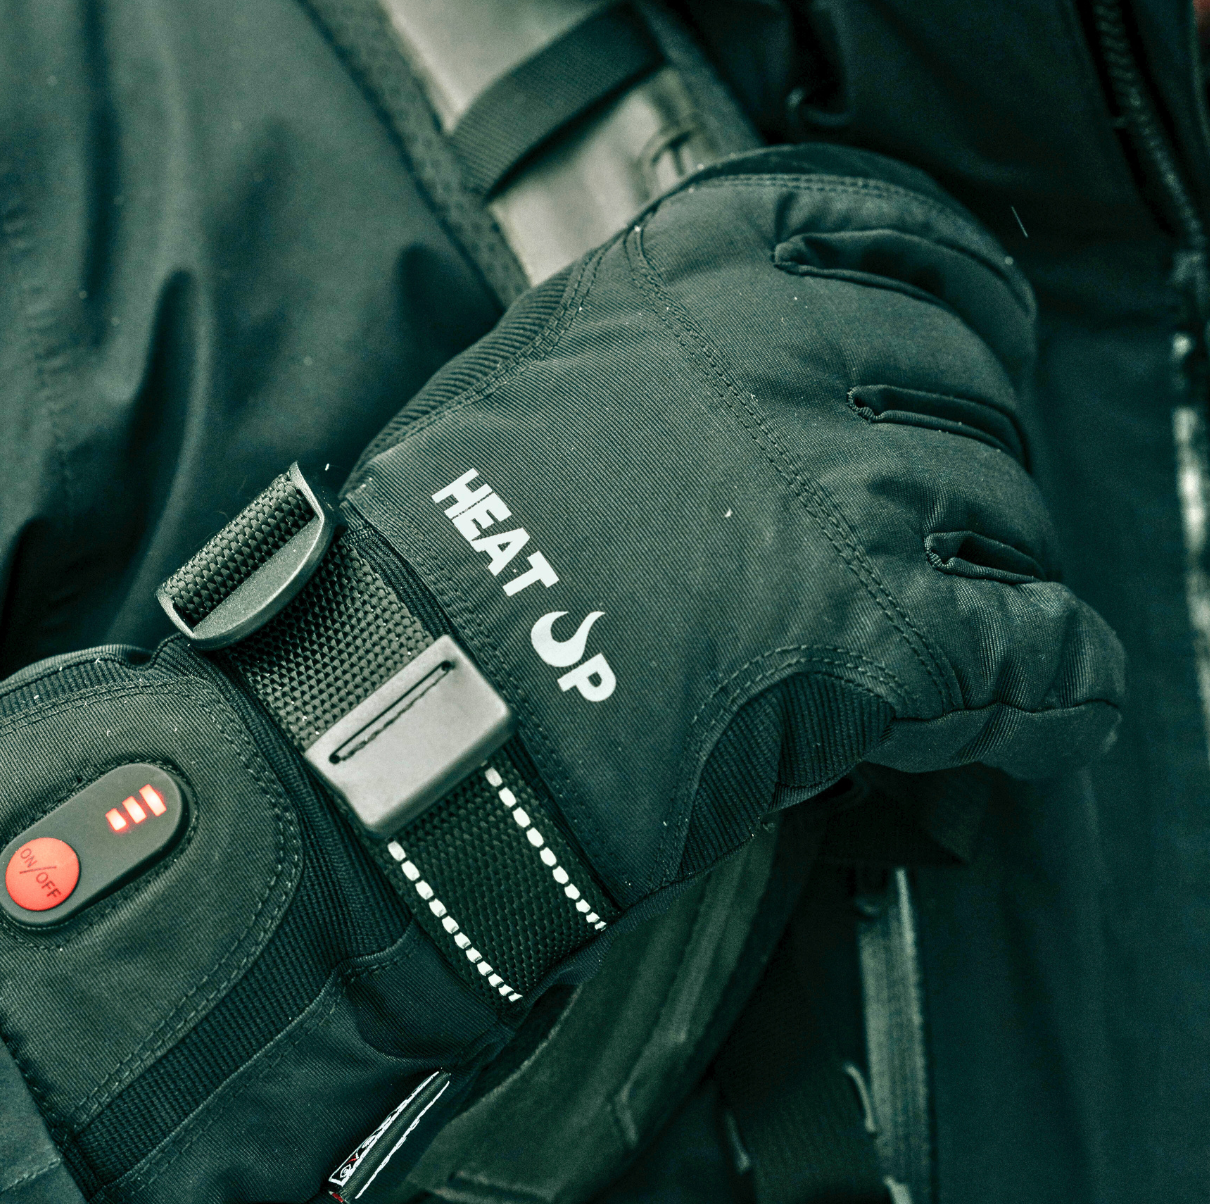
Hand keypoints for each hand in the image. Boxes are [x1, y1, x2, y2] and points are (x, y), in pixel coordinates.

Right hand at [341, 143, 1124, 900]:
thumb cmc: (433, 562)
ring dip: (999, 575)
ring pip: (1009, 521)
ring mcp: (848, 497)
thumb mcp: (520, 379)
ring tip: (972, 623)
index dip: (956, 289)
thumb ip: (641, 346)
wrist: (409, 704)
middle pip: (967, 388)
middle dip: (971, 453)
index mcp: (698, 276)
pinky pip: (1035, 654)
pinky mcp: (885, 640)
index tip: (979, 322)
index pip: (888, 233)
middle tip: (948, 513)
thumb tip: (711, 376)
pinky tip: (1049, 711)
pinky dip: (1054, 692)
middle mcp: (793, 361)